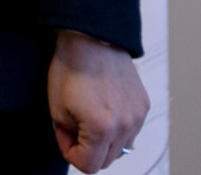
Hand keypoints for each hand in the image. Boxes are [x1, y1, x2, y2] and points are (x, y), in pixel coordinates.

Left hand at [48, 30, 147, 171]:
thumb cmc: (71, 68)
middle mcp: (125, 125)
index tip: (64, 134)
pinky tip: (103, 110)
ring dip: (103, 141)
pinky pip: (131, 131)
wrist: (91, 39)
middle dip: (87, 149)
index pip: (88, 165)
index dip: (70, 152)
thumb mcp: (57, 109)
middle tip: (73, 126)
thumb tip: (78, 146)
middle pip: (106, 160)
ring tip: (89, 118)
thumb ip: (68, 136)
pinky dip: (117, 128)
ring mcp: (137, 116)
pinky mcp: (143, 106)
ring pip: (121, 148)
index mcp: (102, 128)